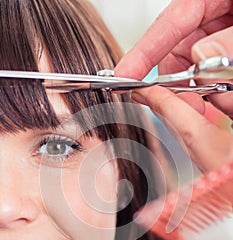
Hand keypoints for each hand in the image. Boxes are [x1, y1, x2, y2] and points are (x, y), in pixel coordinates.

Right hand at [115, 0, 232, 171]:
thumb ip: (231, 37)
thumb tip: (200, 54)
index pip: (167, 25)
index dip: (141, 54)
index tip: (123, 78)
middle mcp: (216, 16)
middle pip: (181, 53)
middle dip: (180, 85)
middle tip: (186, 108)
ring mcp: (223, 36)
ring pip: (200, 70)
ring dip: (205, 94)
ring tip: (218, 106)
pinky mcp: (231, 53)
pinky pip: (218, 76)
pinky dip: (219, 95)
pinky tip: (224, 102)